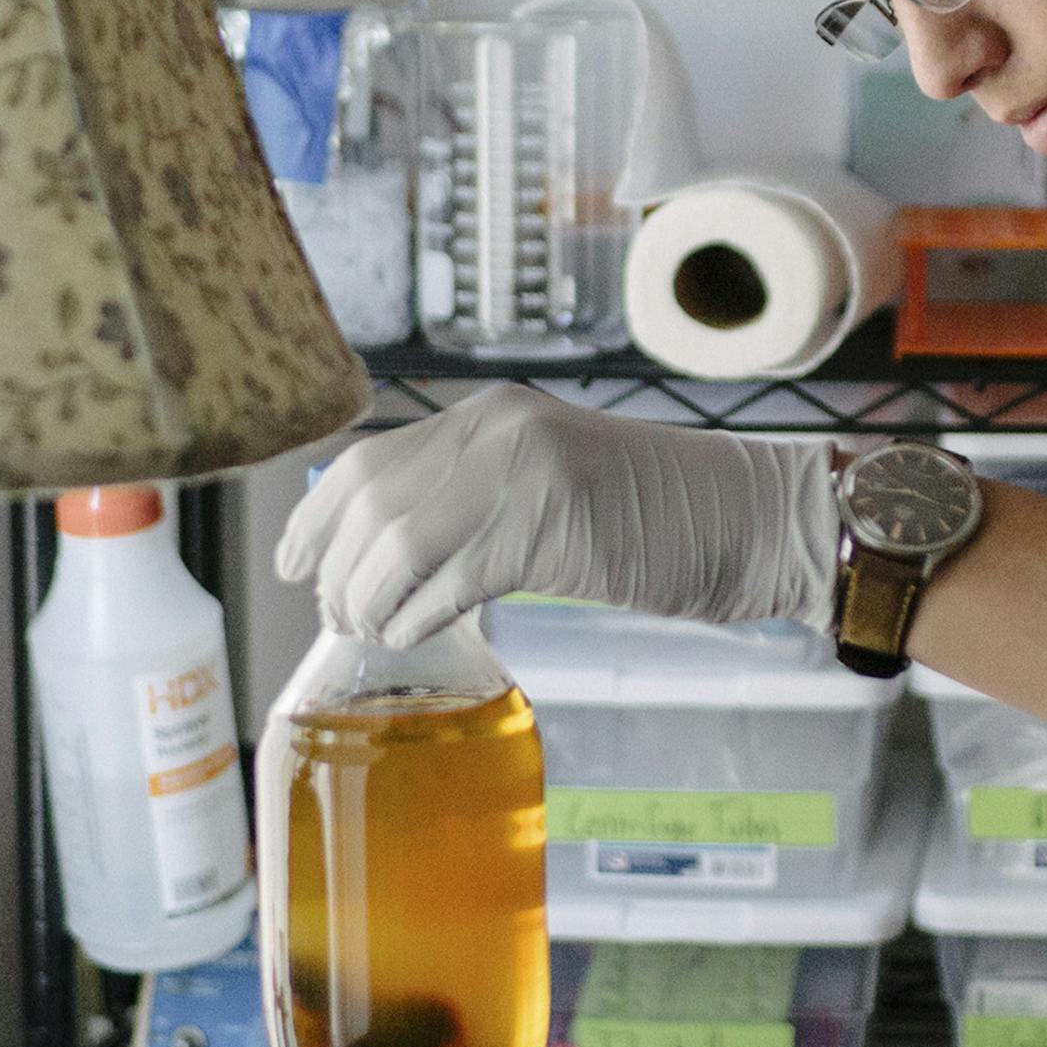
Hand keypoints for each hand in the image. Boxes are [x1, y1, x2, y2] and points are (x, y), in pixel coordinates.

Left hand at [275, 384, 838, 648]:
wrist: (755, 519)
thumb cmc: (663, 517)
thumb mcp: (556, 483)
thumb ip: (480, 497)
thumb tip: (389, 555)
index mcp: (495, 413)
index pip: (369, 457)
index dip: (315, 516)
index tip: (291, 561)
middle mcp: (501, 429)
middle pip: (371, 500)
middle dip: (335, 568)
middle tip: (337, 614)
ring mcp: (527, 473)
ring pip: (399, 541)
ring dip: (370, 598)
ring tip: (372, 630)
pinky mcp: (552, 527)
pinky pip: (450, 577)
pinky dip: (418, 614)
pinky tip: (415, 633)